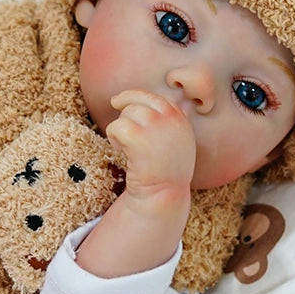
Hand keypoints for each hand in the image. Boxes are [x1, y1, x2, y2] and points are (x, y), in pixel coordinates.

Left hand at [107, 89, 195, 204]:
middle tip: (124, 135)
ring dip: (120, 129)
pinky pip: (115, 126)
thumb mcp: (177, 142)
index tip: (119, 103)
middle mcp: (170, 117)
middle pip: (137, 101)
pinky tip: (122, 152)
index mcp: (180, 118)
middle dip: (126, 116)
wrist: (164, 195)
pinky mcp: (138, 136)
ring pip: (125, 112)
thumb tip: (142, 101)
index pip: (155, 98)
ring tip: (128, 148)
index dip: (135, 98)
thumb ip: (168, 121)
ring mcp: (155, 125)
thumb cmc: (167, 173)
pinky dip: (113, 138)